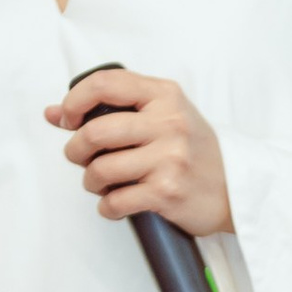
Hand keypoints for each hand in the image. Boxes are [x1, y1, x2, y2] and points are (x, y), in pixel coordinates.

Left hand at [47, 69, 231, 233]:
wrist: (236, 189)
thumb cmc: (195, 151)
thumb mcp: (164, 115)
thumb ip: (114, 108)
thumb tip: (54, 113)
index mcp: (165, 95)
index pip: (105, 84)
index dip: (75, 101)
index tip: (68, 119)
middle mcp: (168, 123)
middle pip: (95, 131)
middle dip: (76, 150)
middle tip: (80, 157)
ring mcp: (169, 158)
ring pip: (100, 169)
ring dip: (90, 181)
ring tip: (100, 183)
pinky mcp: (167, 192)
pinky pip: (116, 201)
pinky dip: (107, 207)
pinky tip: (115, 204)